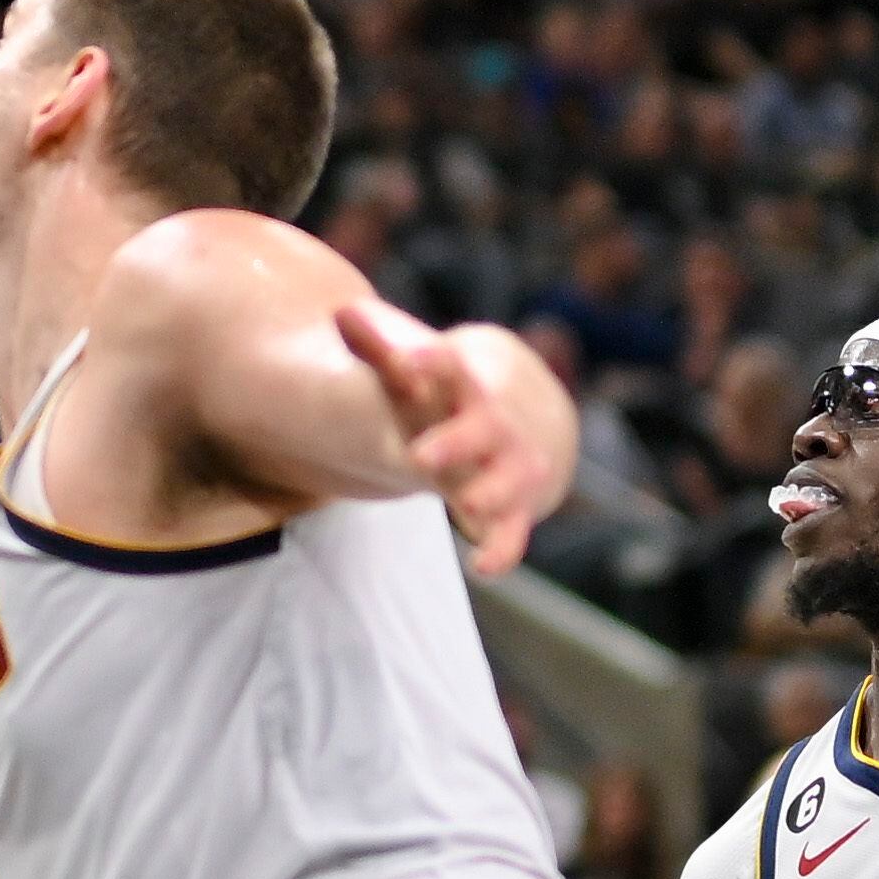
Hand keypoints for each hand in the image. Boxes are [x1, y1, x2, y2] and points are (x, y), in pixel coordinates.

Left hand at [338, 307, 572, 576]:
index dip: (427, 361)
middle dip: (458, 441)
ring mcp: (513, 462)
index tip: (403, 361)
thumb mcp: (429, 363)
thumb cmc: (462, 386)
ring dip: (492, 491)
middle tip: (421, 458)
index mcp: (469, 378)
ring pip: (511, 478)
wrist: (537, 414)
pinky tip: (483, 567)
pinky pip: (515, 529)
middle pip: (486, 425)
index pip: (450, 363)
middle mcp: (498, 419)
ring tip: (465, 504)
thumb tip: (341, 311)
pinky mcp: (519, 503)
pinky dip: (504, 547)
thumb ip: (385, 343)